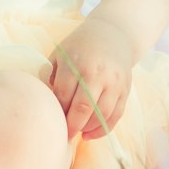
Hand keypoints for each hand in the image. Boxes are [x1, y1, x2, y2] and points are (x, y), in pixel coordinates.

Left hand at [48, 15, 133, 139]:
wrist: (113, 34)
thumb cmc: (80, 46)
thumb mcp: (61, 53)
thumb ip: (50, 75)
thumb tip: (43, 102)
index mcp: (75, 62)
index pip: (63, 95)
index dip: (56, 111)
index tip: (51, 120)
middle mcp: (96, 72)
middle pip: (82, 108)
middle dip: (71, 126)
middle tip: (63, 134)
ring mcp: (113, 82)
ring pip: (100, 115)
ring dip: (87, 129)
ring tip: (77, 131)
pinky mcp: (125, 90)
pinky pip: (115, 116)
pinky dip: (102, 130)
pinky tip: (90, 134)